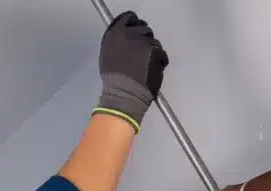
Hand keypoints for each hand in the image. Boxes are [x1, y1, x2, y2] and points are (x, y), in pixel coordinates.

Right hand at [94, 11, 169, 131]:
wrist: (124, 93)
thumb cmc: (113, 79)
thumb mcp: (108, 53)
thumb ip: (118, 41)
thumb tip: (126, 38)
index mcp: (116, 32)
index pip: (130, 18)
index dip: (135, 26)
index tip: (136, 33)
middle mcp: (131, 33)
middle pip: (144, 28)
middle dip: (144, 39)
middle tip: (141, 53)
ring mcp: (145, 42)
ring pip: (154, 42)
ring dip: (152, 52)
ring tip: (144, 66)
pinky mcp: (156, 52)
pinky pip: (162, 54)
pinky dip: (159, 62)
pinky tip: (151, 70)